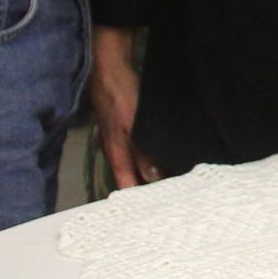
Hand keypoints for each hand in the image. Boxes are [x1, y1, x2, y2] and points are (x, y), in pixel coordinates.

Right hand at [90, 25, 162, 187]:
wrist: (108, 69)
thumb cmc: (120, 96)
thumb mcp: (135, 126)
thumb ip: (144, 153)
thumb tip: (153, 177)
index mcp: (116, 154)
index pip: (126, 186)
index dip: (138, 199)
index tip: (156, 209)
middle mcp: (114, 151)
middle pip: (129, 177)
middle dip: (145, 187)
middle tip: (169, 195)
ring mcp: (117, 139)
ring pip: (132, 164)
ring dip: (147, 172)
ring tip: (169, 179)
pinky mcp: (122, 128)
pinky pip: (134, 150)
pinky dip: (145, 157)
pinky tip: (160, 155)